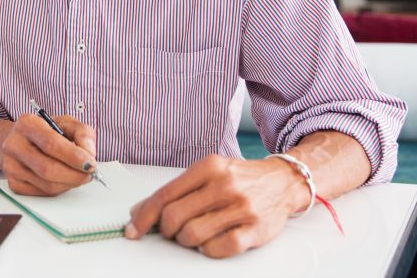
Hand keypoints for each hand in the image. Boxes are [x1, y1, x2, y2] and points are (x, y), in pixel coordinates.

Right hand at [1, 113, 96, 196]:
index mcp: (27, 124)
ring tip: (79, 176)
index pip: (51, 144)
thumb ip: (82, 132)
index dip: (74, 157)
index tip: (90, 164)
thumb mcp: (65, 123)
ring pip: (47, 184)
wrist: (21, 140)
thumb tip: (88, 154)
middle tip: (89, 174)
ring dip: (69, 183)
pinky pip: (42, 193)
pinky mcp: (13, 183)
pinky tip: (64, 179)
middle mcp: (14, 145)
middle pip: (48, 168)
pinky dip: (59, 189)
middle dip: (74, 175)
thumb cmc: (46, 131)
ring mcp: (11, 166)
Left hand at [124, 154, 308, 258]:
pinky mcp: (256, 229)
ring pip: (193, 235)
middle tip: (171, 232)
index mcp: (208, 167)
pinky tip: (210, 242)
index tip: (133, 229)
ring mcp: (241, 207)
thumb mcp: (209, 172)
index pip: (165, 195)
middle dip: (167, 231)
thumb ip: (178, 190)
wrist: (283, 181)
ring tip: (193, 235)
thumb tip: (140, 211)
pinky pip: (219, 249)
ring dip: (186, 241)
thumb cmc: (240, 179)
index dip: (144, 216)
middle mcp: (224, 184)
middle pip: (175, 217)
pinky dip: (208, 250)